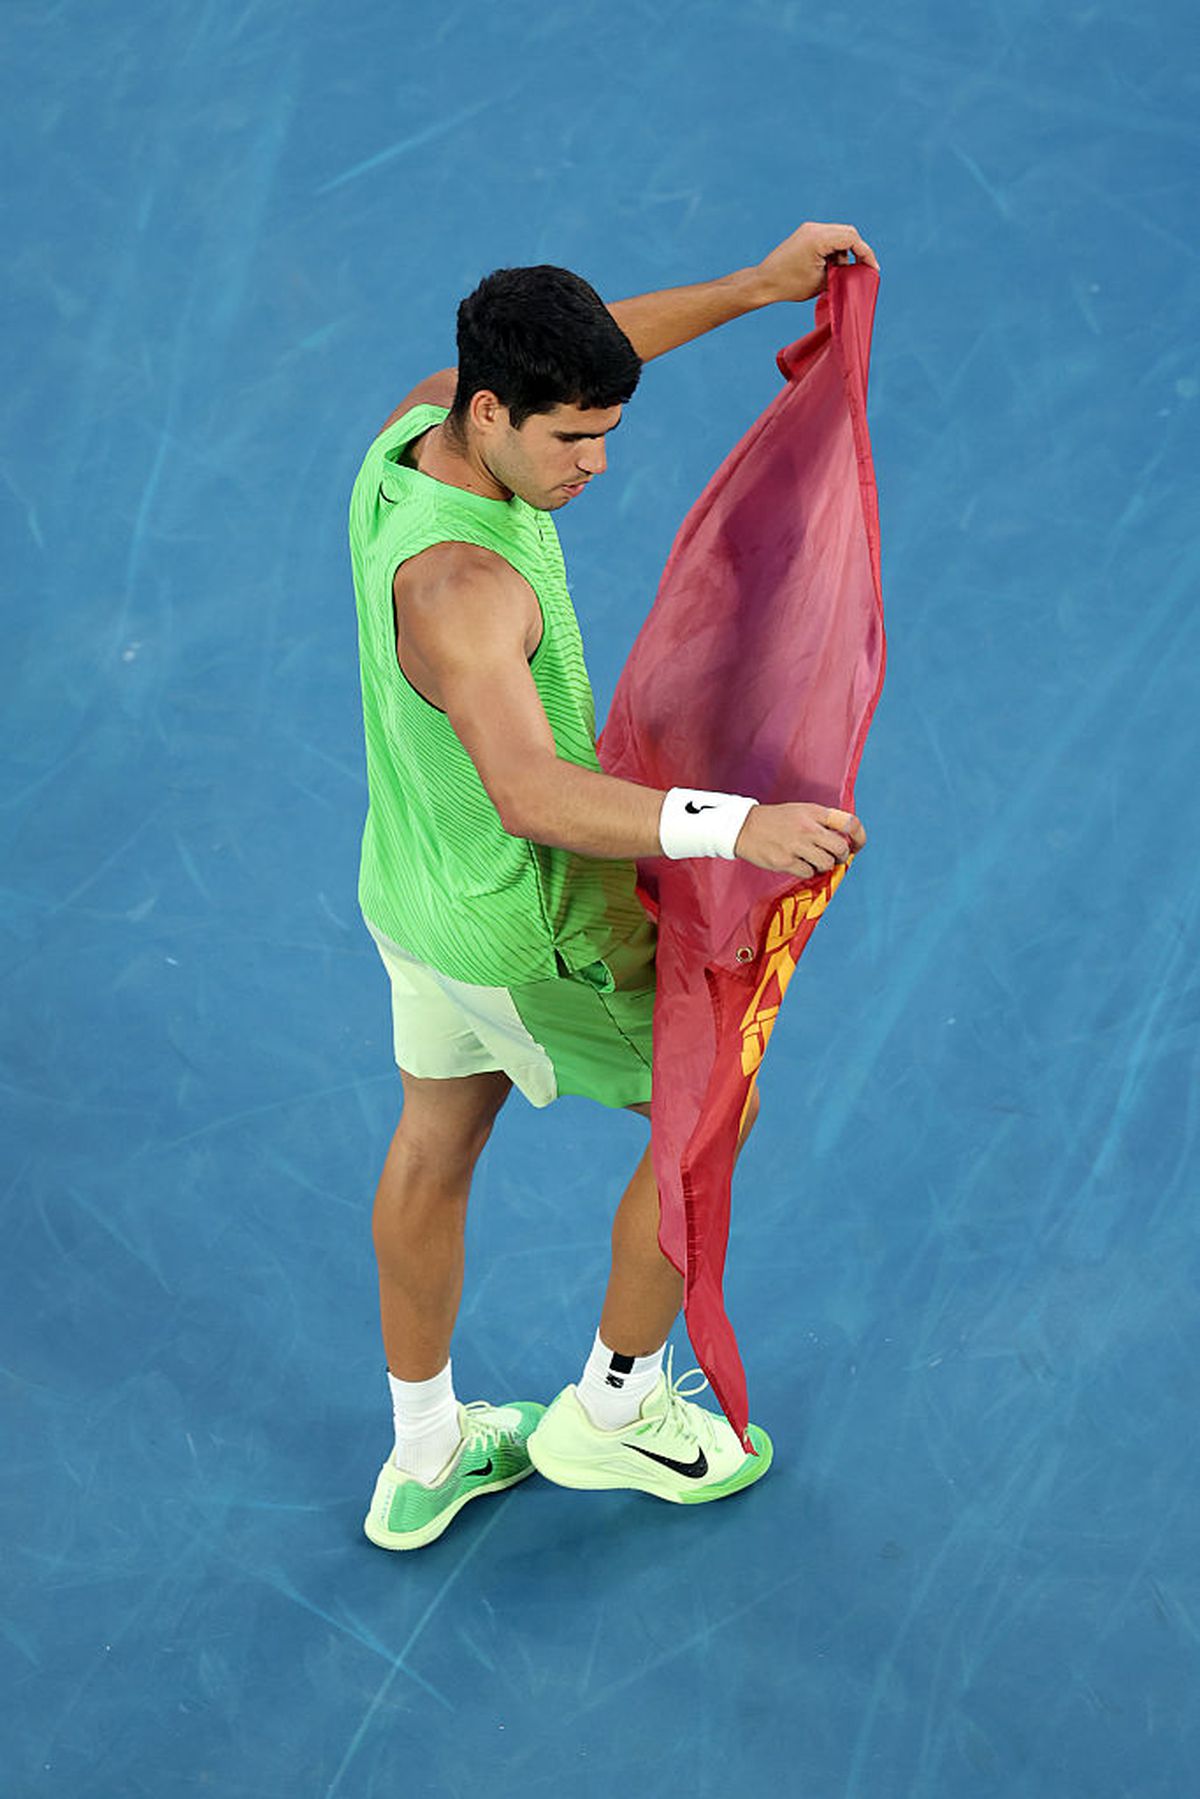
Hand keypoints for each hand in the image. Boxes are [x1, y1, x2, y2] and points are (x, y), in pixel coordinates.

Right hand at [734, 803, 866, 875]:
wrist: (744, 827)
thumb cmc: (777, 820)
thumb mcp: (802, 811)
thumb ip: (823, 822)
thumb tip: (845, 841)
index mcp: (814, 812)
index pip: (849, 823)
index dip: (859, 837)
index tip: (857, 846)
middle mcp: (808, 828)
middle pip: (841, 848)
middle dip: (841, 856)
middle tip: (833, 857)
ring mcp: (797, 845)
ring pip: (827, 864)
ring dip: (824, 866)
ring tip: (813, 861)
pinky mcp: (786, 861)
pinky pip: (809, 873)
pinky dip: (807, 871)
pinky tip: (798, 864)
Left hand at [752, 222, 879, 304]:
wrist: (763, 282)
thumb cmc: (789, 285)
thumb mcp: (822, 282)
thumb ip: (842, 273)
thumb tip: (855, 271)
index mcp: (818, 238)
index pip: (852, 238)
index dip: (866, 253)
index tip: (872, 269)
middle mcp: (814, 228)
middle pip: (848, 232)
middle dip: (857, 251)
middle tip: (860, 271)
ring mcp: (809, 229)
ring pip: (839, 235)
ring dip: (844, 252)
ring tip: (836, 273)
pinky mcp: (805, 233)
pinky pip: (827, 237)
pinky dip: (834, 250)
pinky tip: (829, 267)